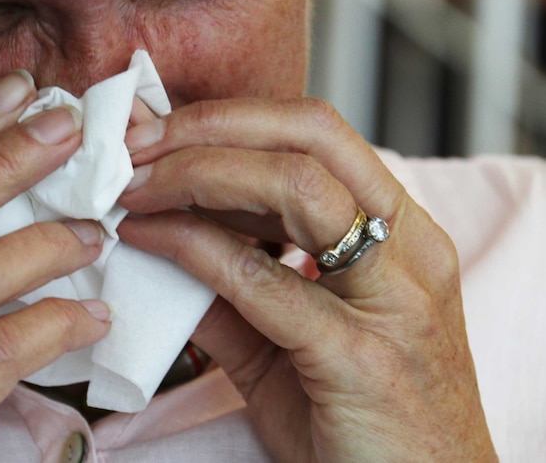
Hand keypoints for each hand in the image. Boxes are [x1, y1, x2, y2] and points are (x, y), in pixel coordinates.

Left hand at [118, 98, 496, 460]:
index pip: (319, 136)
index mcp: (403, 236)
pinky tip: (149, 240)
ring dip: (198, 173)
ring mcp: (394, 301)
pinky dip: (195, 247)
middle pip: (311, 138)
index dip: (232, 118)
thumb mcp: (294, 349)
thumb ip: (235, 295)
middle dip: (211, 126)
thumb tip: (164, 243)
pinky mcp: (360, 357)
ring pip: (297, 188)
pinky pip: (265, 281)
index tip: (162, 132)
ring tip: (135, 187)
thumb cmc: (368, 427)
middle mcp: (410, 252)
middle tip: (140, 144)